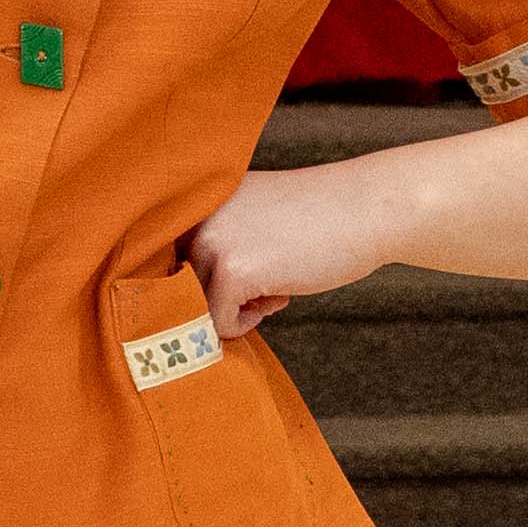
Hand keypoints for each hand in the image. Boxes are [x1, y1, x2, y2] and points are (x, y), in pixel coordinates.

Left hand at [180, 156, 399, 337]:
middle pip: (172, 288)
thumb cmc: (317, 218)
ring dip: (230, 310)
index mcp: (195, 202)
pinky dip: (244, 324)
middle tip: (259, 286)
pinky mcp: (232, 271)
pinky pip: (217, 323)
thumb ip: (212, 241)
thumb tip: (174, 302)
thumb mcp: (249, 217)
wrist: (368, 208)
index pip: (159, 261)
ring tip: (271, 288)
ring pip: (193, 308)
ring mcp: (210, 243)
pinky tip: (277, 298)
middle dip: (214, 297)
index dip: (189, 284)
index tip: (218, 290)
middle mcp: (193, 218)